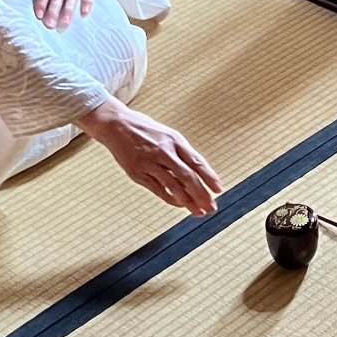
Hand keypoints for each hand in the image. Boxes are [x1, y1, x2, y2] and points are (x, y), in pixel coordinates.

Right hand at [78, 96, 222, 214]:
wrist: (117, 125)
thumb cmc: (146, 130)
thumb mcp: (168, 135)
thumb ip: (182, 152)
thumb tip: (198, 172)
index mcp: (174, 140)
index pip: (197, 161)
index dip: (209, 176)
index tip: (218, 189)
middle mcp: (164, 151)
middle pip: (187, 176)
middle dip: (202, 193)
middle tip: (212, 206)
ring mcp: (150, 163)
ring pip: (174, 185)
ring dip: (188, 200)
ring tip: (198, 211)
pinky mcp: (137, 172)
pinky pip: (157, 189)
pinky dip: (170, 198)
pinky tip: (179, 204)